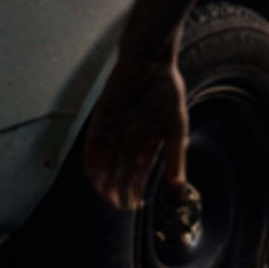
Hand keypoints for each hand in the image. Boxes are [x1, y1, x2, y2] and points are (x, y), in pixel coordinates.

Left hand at [80, 47, 187, 212]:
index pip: (140, 168)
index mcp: (149, 137)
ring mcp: (115, 126)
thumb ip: (175, 157)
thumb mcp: (176, 129)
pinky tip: (91, 172)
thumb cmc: (167, 91)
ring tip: (103, 194)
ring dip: (104, 175)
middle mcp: (130, 134)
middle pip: (121, 166)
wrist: (151, 62)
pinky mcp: (102, 117)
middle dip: (119, 185)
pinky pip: (94, 140)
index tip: (135, 205)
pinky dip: (92, 156)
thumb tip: (178, 185)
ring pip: (106, 157)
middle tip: (117, 204)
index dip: (137, 186)